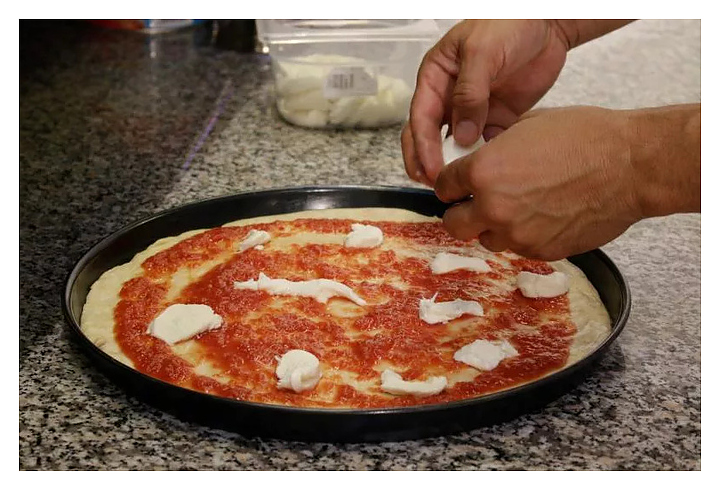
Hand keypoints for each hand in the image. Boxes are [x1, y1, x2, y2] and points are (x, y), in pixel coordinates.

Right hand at [402, 19, 572, 185]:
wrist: (549, 22)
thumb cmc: (509, 23)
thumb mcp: (483, 52)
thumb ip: (470, 93)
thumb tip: (462, 135)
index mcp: (436, 78)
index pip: (420, 118)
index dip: (422, 147)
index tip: (431, 170)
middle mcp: (449, 97)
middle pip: (428, 137)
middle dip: (428, 162)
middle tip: (438, 185)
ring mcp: (472, 110)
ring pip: (455, 145)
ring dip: (456, 165)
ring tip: (462, 186)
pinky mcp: (495, 118)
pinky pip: (485, 145)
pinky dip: (484, 159)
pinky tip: (489, 173)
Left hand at [434, 106, 642, 260]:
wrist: (631, 166)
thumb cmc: (585, 137)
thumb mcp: (527, 126)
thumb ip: (494, 150)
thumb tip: (481, 159)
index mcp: (483, 172)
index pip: (443, 186)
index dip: (449, 184)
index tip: (456, 185)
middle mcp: (493, 208)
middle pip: (453, 224)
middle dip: (461, 212)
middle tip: (475, 203)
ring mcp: (518, 234)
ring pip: (486, 240)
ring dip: (493, 227)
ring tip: (517, 208)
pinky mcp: (542, 252)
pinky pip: (519, 248)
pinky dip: (523, 236)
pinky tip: (543, 216)